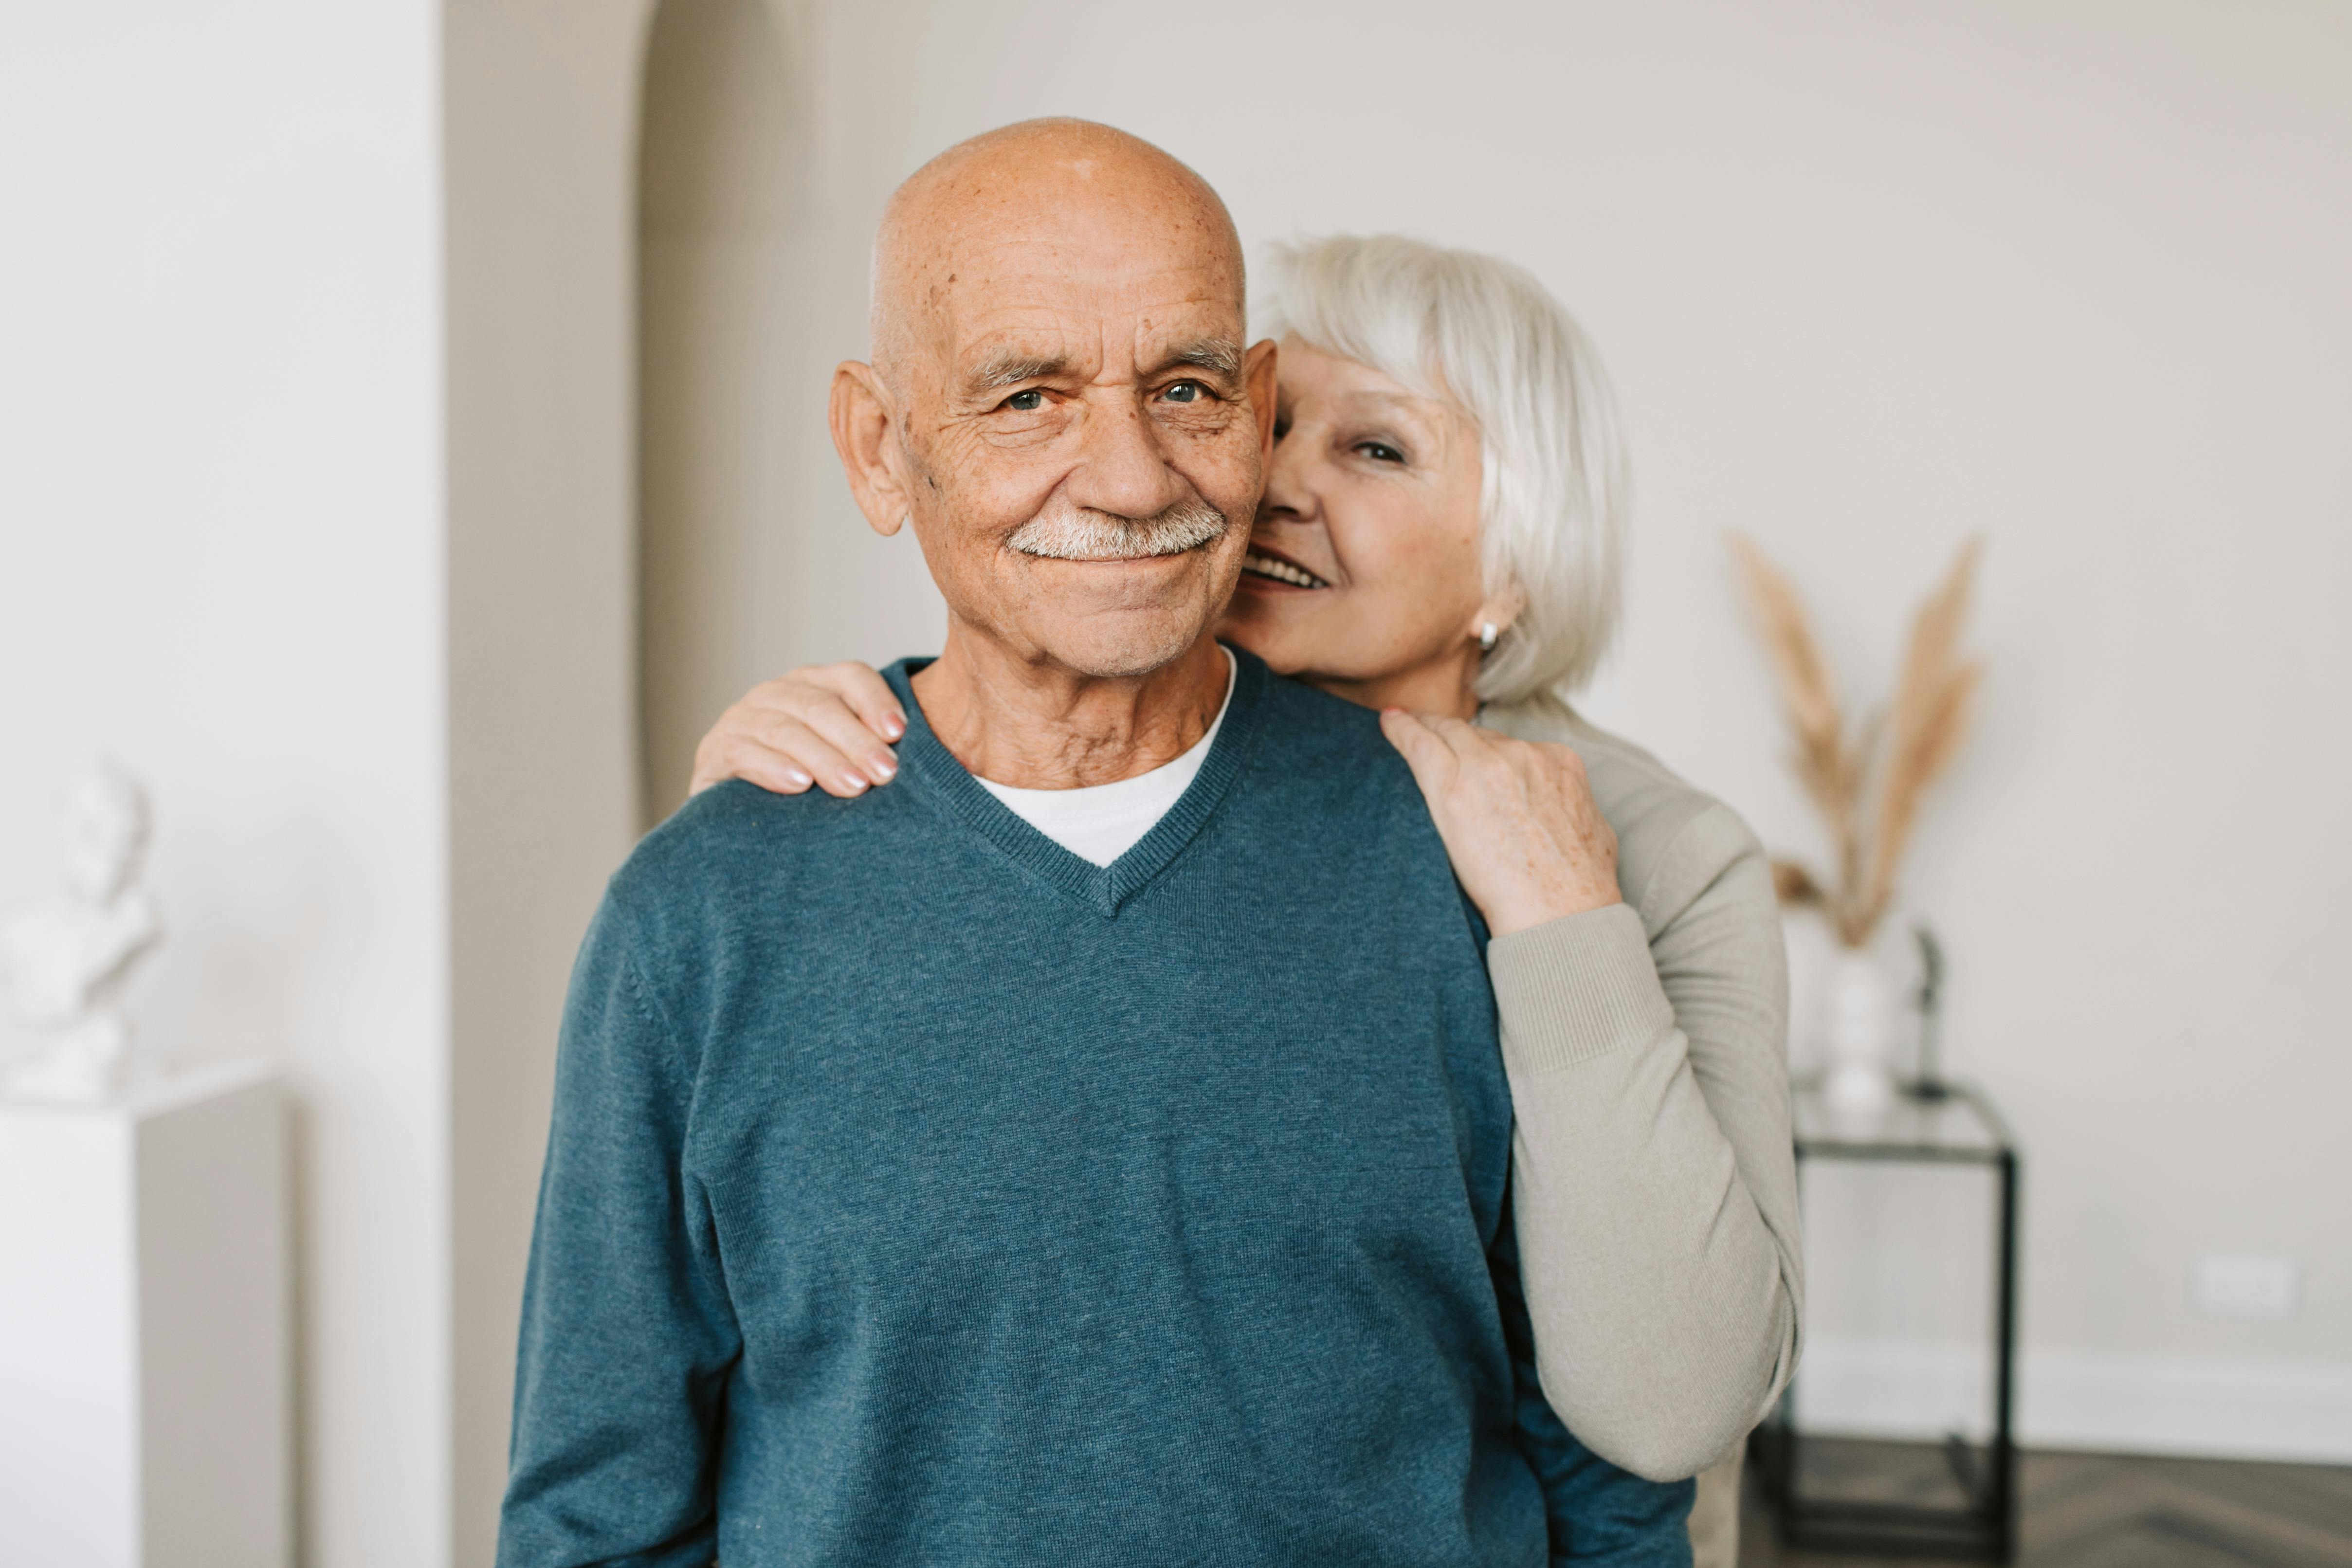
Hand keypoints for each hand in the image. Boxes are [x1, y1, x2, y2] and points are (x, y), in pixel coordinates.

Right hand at [688, 663, 906, 798]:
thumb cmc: (807, 786)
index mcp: (814, 685)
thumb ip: (873, 750)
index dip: (876, 700)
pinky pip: (745, 752)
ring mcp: (742, 718)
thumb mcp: (842, 760)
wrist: (735, 818)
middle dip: (857, 740)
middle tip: (886, 773)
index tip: (900, 733)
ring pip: (785, 728)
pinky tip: (800, 785)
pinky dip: (774, 768)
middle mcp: (777, 693)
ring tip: (853, 786)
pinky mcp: (715, 751)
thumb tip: (929, 763)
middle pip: (820, 705)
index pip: (850, 676)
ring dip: (823, 758)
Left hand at [1378, 711, 1621, 938]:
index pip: (1511, 746)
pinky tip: (1388, 723)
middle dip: (1454, 736)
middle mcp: (1524, 756)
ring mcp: (1487, 766)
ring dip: (1427, 729)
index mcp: (1560, 764)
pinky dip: (1402, 731)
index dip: (1486, 747)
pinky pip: (1420, 745)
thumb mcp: (1592, 832)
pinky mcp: (1452, 787)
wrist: (1560, 913)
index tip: (1469, 748)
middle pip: (1479, 737)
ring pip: (1449, 734)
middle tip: (1428, 729)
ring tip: (1404, 724)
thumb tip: (1560, 816)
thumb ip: (1571, 809)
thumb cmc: (1580, 889)